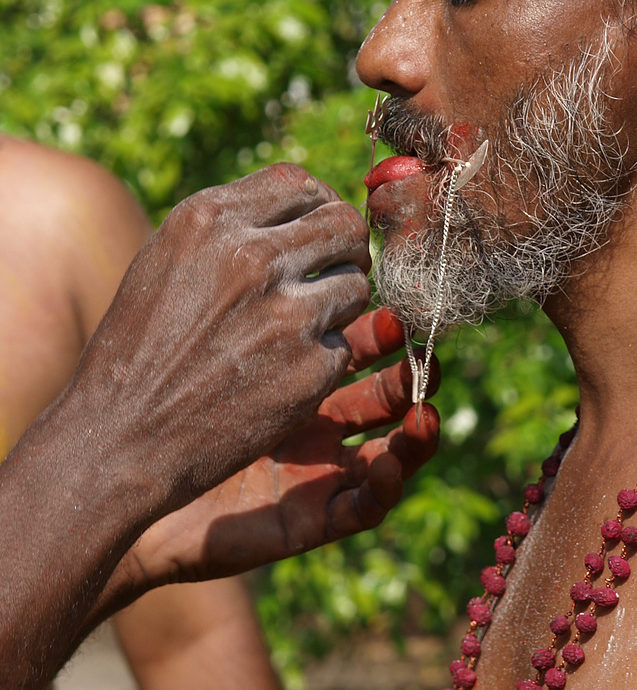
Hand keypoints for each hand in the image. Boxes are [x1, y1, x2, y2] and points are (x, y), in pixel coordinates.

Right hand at [70, 164, 372, 514]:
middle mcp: (250, 258)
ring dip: (341, 301)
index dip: (317, 202)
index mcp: (209, 220)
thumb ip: (233, 224)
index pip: (298, 182)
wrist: (118, 440)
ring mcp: (284, 315)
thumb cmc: (142, 346)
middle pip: (343, 223)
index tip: (316, 226)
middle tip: (336, 269)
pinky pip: (345, 342)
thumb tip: (308, 201)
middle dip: (347, 247)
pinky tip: (284, 372)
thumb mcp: (168, 259)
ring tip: (302, 325)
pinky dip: (324, 356)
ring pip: (357, 282)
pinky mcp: (309, 368)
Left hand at [115, 308, 439, 588]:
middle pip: (389, 383)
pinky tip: (389, 465)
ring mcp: (321, 462)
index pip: (366, 338)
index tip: (392, 301)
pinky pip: (366, 503)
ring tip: (425, 405)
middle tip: (413, 342)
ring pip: (396, 442)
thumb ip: (265, 276)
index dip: (388, 323)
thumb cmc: (158, 390)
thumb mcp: (214, 311)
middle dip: (410, 365)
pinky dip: (388, 483)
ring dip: (419, 423)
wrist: (112, 475)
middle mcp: (320, 410)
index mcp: (300, 364)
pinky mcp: (311, 514)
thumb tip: (310, 221)